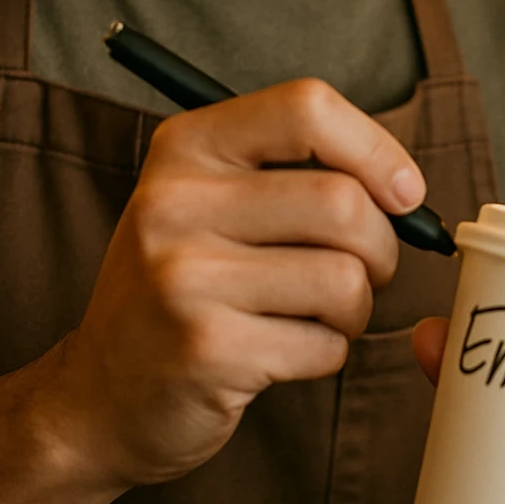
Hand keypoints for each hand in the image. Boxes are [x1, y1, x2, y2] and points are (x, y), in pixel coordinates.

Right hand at [45, 80, 426, 489]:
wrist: (97, 395)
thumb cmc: (184, 286)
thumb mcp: (211, 200)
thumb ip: (295, 173)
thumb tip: (407, 190)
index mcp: (186, 146)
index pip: (307, 108)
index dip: (376, 148)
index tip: (404, 193)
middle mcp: (175, 201)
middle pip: (342, 201)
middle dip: (381, 246)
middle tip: (363, 270)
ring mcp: (183, 276)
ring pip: (344, 277)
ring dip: (354, 308)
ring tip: (315, 315)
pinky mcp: (204, 349)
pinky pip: (323, 345)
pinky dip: (325, 354)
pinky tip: (280, 352)